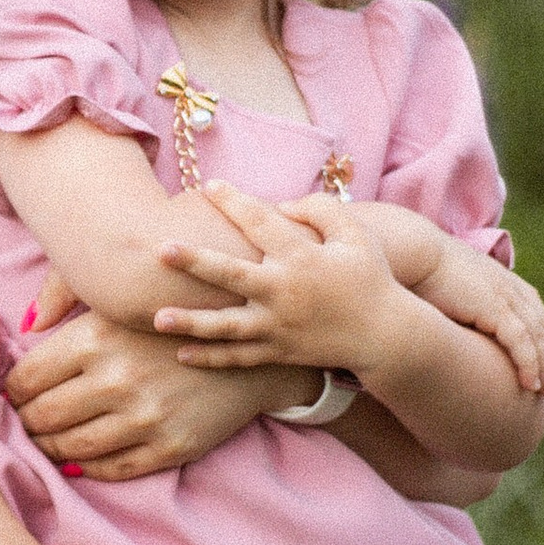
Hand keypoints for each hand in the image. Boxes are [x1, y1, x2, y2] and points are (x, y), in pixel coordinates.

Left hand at [4, 280, 292, 480]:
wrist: (243, 344)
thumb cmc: (165, 318)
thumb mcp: (115, 295)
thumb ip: (63, 296)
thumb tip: (23, 323)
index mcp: (94, 338)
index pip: (25, 380)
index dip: (13, 391)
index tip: (17, 393)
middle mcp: (116, 380)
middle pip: (41, 418)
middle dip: (26, 422)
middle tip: (28, 420)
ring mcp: (144, 418)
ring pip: (69, 449)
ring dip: (49, 448)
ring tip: (49, 439)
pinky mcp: (168, 447)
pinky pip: (108, 469)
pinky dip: (85, 466)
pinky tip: (81, 455)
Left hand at [151, 184, 400, 375]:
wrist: (386, 336)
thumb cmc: (370, 278)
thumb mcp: (356, 234)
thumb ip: (320, 210)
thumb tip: (280, 204)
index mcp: (301, 257)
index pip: (261, 222)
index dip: (234, 201)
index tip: (208, 186)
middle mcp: (284, 292)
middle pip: (231, 275)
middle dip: (195, 262)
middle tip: (161, 250)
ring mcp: (278, 327)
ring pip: (226, 327)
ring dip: (191, 322)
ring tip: (156, 319)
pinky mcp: (278, 352)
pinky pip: (239, 358)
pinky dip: (210, 358)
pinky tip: (181, 354)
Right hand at [389, 225, 543, 398]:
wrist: (411, 253)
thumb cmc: (420, 273)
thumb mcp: (450, 292)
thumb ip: (462, 309)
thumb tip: (454, 329)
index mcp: (502, 282)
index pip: (534, 315)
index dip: (541, 343)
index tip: (542, 368)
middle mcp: (510, 288)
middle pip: (541, 328)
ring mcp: (505, 296)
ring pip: (537, 337)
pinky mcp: (496, 307)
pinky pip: (521, 341)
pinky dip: (529, 363)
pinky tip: (529, 383)